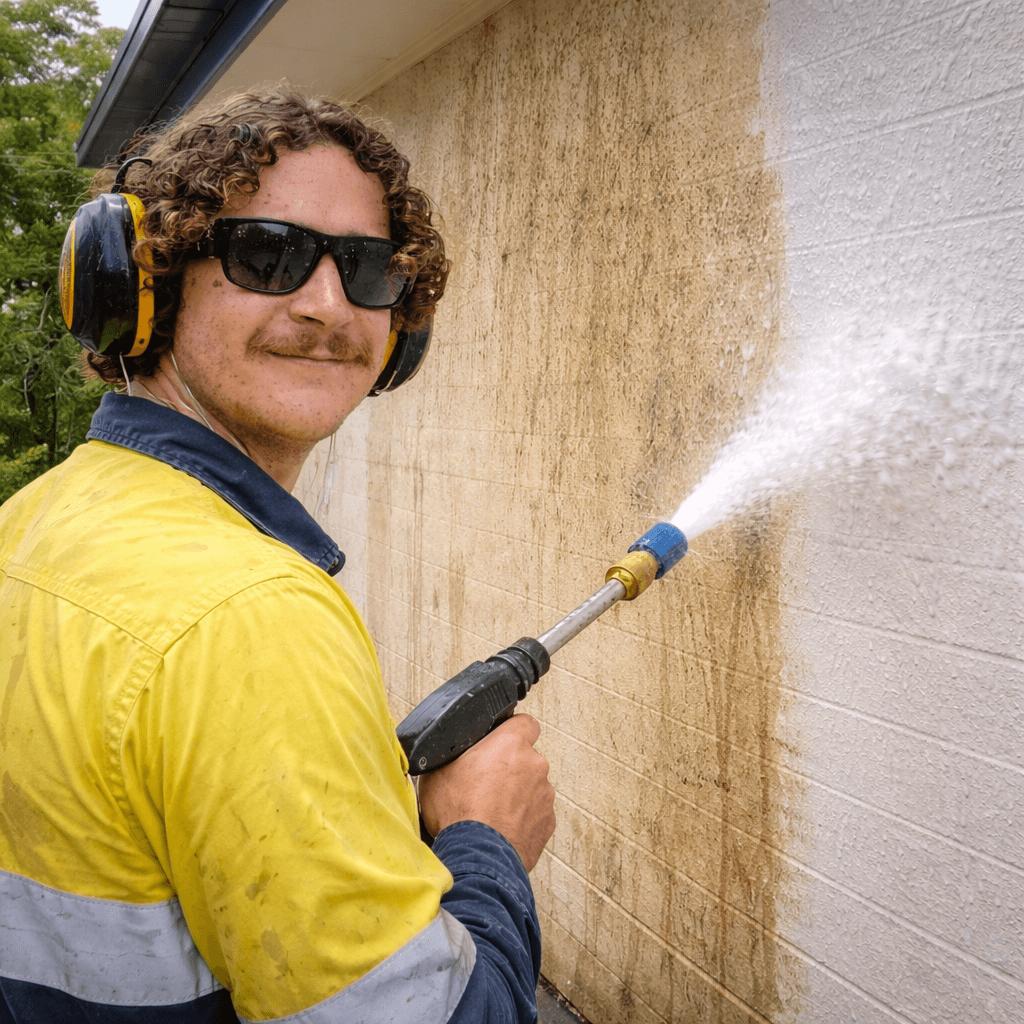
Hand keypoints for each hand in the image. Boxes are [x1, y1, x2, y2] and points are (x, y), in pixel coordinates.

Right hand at [418, 714, 555, 870]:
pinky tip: (501, 829)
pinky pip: (535, 814)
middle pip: (526, 758)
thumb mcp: (439, 772)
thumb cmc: (459, 814)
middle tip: (486, 784)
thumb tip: (446, 753)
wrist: (477, 856)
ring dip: (517, 795)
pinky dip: (522, 819)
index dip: (511, 731)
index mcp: (511, 744)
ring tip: (491, 812)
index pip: (524, 723)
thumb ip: (454, 755)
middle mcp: (534, 765)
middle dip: (510, 768)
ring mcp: (544, 795)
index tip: (501, 742)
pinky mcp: (547, 822)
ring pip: (531, 787)